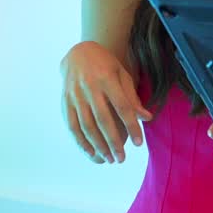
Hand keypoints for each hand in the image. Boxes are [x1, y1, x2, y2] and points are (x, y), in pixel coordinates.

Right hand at [61, 41, 152, 163]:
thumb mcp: (122, 75)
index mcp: (107, 79)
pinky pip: (72, 125)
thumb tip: (147, 118)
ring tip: (109, 159)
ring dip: (98, 145)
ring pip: (86, 125)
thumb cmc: (106, 65)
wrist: (78, 53)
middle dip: (113, 141)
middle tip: (122, 158)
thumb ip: (133, 97)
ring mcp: (75, 95)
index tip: (138, 143)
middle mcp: (89, 87)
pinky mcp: (66, 101)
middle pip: (103, 119)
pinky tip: (90, 153)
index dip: (131, 126)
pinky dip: (80, 141)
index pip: (122, 106)